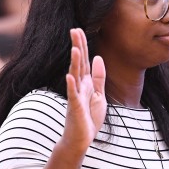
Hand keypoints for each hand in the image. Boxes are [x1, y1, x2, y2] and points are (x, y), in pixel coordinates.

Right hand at [63, 28, 106, 152]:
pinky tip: (69, 76)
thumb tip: (98, 57)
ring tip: (75, 49)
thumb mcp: (99, 95)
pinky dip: (71, 86)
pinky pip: (73, 95)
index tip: (79, 30)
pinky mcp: (75, 108)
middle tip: (74, 30)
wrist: (80, 138)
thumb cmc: (89, 118)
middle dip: (77, 47)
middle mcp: (79, 86)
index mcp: (86, 83)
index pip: (84, 61)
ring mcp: (76, 96)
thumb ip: (99, 77)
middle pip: (78, 64)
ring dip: (75, 63)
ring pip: (75, 76)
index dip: (82, 45)